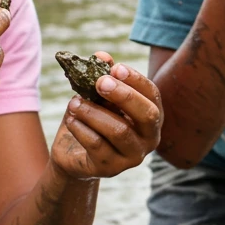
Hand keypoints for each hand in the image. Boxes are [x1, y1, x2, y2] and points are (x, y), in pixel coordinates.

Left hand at [52, 55, 162, 178]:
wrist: (73, 153)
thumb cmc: (92, 119)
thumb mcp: (96, 95)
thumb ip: (102, 76)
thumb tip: (102, 55)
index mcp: (151, 116)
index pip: (153, 95)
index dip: (136, 80)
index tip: (115, 68)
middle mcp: (149, 138)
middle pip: (146, 115)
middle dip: (123, 95)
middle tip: (99, 82)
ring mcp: (132, 157)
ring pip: (119, 131)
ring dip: (93, 112)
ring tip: (74, 102)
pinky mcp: (110, 169)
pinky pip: (97, 145)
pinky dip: (81, 128)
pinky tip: (71, 119)